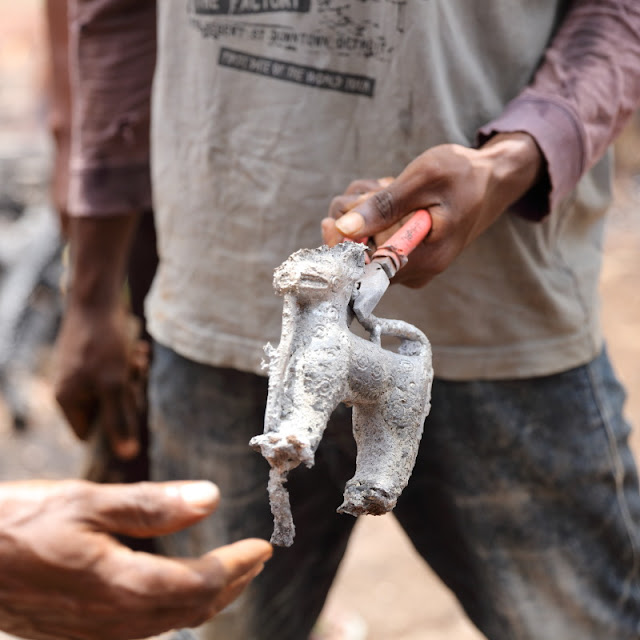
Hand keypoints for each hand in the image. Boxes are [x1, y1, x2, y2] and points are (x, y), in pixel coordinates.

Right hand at [0, 480, 271, 639]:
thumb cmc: (19, 524)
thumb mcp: (87, 502)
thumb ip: (152, 505)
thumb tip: (211, 498)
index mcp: (122, 585)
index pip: (201, 583)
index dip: (237, 565)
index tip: (262, 546)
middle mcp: (115, 619)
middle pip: (192, 609)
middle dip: (231, 583)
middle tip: (256, 559)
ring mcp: (96, 632)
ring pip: (169, 620)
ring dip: (207, 596)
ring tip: (231, 572)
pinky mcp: (81, 632)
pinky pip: (143, 625)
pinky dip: (175, 604)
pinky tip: (177, 585)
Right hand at [54, 215, 143, 459]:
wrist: (98, 299)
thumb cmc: (102, 343)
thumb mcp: (115, 386)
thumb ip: (119, 421)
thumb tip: (128, 455)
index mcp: (67, 400)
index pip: (88, 433)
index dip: (112, 429)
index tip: (131, 413)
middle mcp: (71, 387)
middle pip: (106, 410)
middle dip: (126, 395)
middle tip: (135, 376)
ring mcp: (83, 371)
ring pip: (116, 388)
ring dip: (132, 376)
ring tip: (137, 358)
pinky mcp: (96, 357)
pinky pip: (117, 371)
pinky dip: (130, 363)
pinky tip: (138, 349)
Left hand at [322, 133, 542, 287]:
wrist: (491, 179)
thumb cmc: (463, 174)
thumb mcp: (423, 179)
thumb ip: (383, 206)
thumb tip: (343, 228)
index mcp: (424, 259)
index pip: (367, 269)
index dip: (343, 246)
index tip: (334, 221)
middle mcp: (416, 270)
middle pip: (361, 257)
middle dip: (356, 218)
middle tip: (373, 189)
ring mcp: (410, 263)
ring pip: (364, 243)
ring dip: (364, 210)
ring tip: (386, 186)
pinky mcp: (405, 252)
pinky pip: (375, 237)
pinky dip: (373, 213)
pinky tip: (388, 193)